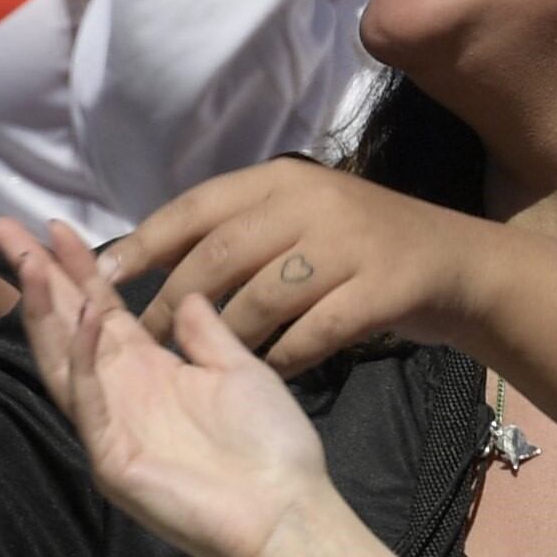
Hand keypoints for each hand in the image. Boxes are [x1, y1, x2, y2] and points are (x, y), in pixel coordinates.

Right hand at [3, 218, 336, 556]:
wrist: (286, 513)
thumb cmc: (270, 446)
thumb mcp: (240, 371)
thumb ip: (207, 334)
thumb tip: (187, 293)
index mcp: (148, 372)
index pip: (99, 311)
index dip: (77, 270)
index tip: (54, 227)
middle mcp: (119, 394)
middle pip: (66, 327)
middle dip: (38, 279)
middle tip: (6, 230)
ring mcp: (110, 428)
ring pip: (64, 362)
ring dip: (48, 313)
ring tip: (33, 264)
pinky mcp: (113, 460)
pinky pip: (92, 404)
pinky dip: (86, 362)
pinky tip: (86, 321)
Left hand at [113, 160, 483, 377]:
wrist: (456, 261)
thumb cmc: (360, 245)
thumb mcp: (299, 220)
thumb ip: (233, 233)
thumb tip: (140, 259)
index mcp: (282, 181)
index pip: (197, 208)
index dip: (145, 243)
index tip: (101, 279)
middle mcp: (313, 204)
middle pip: (220, 256)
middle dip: (172, 303)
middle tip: (143, 343)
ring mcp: (351, 245)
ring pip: (263, 299)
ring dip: (226, 339)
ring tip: (198, 372)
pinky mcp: (382, 287)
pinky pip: (314, 332)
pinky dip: (286, 358)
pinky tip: (270, 374)